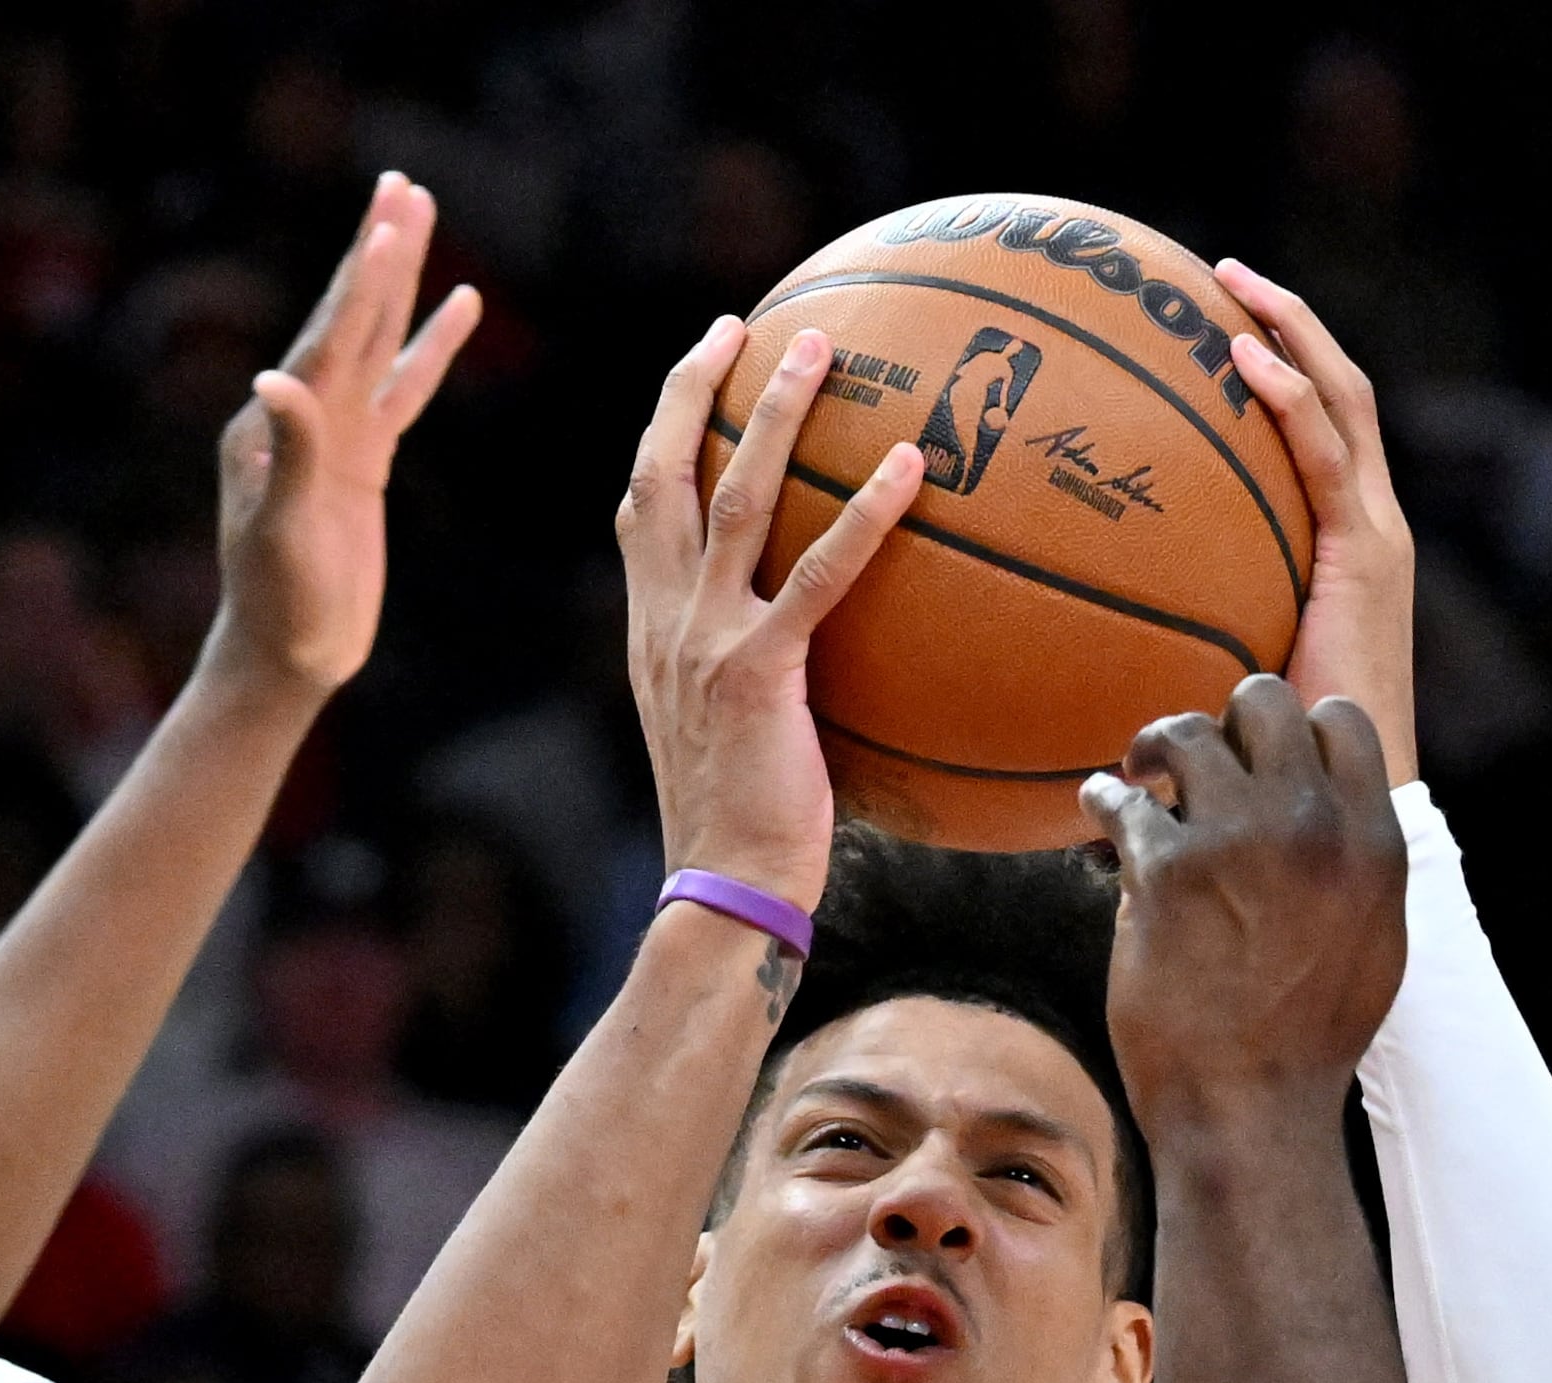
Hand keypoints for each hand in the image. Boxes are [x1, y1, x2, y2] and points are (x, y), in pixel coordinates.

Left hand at [206, 173, 484, 700]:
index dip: (363, 283)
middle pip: (350, 317)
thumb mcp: (282, 533)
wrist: (287, 656)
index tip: (390, 223)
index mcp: (273, 424)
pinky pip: (404, 388)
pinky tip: (458, 307)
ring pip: (377, 340)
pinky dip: (428, 346)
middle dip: (378, 253)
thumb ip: (289, 455)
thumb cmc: (278, 605)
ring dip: (400, 280)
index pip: (328, 339)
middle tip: (401, 185)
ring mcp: (334, 434)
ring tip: (421, 214)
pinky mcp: (364, 459)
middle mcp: (299, 414)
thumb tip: (275, 380)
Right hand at [619, 318, 923, 908]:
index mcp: (652, 630)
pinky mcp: (760, 670)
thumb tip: (817, 650)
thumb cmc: (740, 829)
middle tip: (744, 325)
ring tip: (822, 348)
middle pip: (667, 472)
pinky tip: (909, 465)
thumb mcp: (729, 733)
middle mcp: (666, 619)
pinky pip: (819, 574)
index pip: (642, 509)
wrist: (720, 889)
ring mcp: (707, 639)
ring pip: (736, 495)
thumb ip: (751, 673)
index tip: (699, 369)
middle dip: (697, 387)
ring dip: (775, 411)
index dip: (664, 430)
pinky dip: (864, 513)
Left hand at [1085, 675, 1409, 1122]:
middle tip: (1197, 761)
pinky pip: (1121, 799)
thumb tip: (1334, 810)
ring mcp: (1235, 841)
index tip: (1264, 758)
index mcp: (1371, 840)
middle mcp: (1310, 824)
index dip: (1295, 729)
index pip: (1340, 720)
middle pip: (1263, 702)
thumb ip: (1358, 865)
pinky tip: (1098, 804)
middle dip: (1225, 722)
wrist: (1250, 1109)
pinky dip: (1103, 797)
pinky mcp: (1164, 871)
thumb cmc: (1308, 1040)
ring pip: (1186, 732)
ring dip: (1156, 747)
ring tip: (1138, 774)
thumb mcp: (1372, 943)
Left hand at [1216, 262, 1416, 785]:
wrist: (1344, 797)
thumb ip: (1173, 630)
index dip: (1281, 368)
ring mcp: (1376, 536)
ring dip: (1292, 332)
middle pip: (1340, 393)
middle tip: (1223, 274)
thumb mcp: (1217, 668)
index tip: (1216, 324)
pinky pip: (1324, 454)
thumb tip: (1070, 623)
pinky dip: (1289, 396)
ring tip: (1234, 285)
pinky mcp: (1368, 553)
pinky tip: (1242, 358)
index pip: (1321, 431)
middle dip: (1289, 323)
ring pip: (1343, 402)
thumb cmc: (1274, 755)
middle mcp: (1370, 526)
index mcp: (1347, 545)